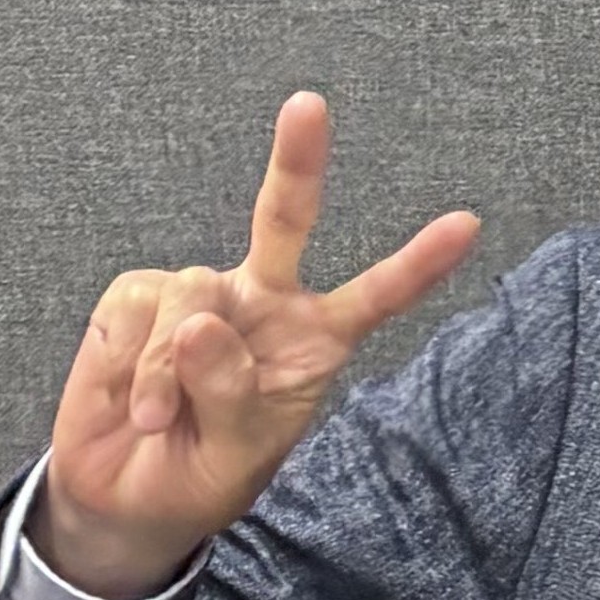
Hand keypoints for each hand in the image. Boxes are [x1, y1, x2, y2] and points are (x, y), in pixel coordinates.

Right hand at [42, 94, 478, 599]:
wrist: (130, 494)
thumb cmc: (204, 471)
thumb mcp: (239, 454)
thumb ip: (233, 394)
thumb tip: (203, 322)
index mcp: (315, 339)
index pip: (376, 296)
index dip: (418, 263)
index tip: (469, 224)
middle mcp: (263, 301)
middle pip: (284, 218)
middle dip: (296, 161)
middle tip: (310, 104)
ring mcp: (201, 293)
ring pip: (194, 293)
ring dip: (170, 370)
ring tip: (161, 420)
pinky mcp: (137, 295)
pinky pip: (139, 310)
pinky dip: (134, 366)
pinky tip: (134, 403)